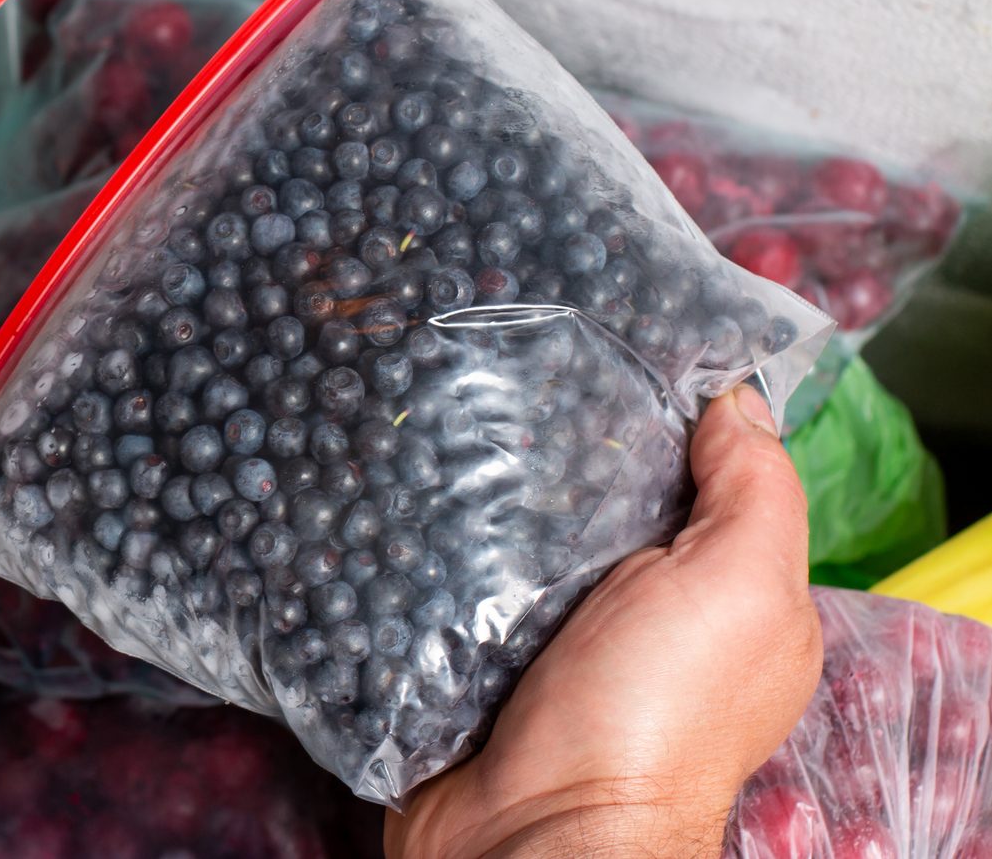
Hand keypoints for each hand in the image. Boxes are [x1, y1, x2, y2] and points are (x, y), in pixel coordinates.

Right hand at [386, 384, 822, 858]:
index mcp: (720, 596)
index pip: (693, 477)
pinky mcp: (466, 652)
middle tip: (499, 371)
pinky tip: (399, 492)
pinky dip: (425, 541)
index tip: (602, 343)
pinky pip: (442, 575)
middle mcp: (636, 614)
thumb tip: (736, 399)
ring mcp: (546, 635)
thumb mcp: (739, 588)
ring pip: (510, 531)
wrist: (534, 830)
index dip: (657, 413)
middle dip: (551, 443)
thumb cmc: (654, 713)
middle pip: (593, 498)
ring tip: (434, 420)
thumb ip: (753, 493)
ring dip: (475, 490)